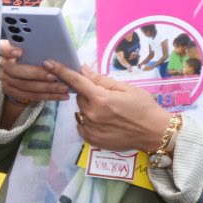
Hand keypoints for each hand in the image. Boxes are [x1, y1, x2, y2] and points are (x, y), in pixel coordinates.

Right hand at [0, 39, 69, 106]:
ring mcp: (5, 79)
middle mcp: (2, 64)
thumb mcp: (32, 48)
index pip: (2, 49)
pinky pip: (29, 96)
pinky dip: (46, 96)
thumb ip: (37, 48)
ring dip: (46, 88)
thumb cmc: (31, 54)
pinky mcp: (11, 91)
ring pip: (25, 86)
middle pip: (16, 71)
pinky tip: (60, 95)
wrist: (22, 69)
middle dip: (37, 74)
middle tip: (54, 76)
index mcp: (4, 50)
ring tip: (63, 87)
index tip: (20, 52)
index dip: (9, 51)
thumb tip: (53, 49)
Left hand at [47, 61, 171, 152]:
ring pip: (81, 111)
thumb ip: (101, 80)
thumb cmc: (144, 106)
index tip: (48, 63)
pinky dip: (88, 121)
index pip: (76, 81)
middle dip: (88, 94)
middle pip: (80, 97)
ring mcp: (90, 128)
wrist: (154, 132)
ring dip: (89, 107)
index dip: (62, 71)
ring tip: (109, 111)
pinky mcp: (91, 139)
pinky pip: (82, 125)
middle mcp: (91, 114)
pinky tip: (104, 121)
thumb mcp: (126, 88)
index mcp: (100, 99)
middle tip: (106, 96)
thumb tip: (83, 70)